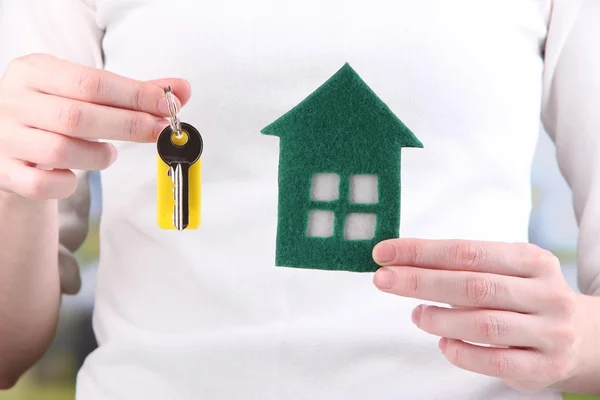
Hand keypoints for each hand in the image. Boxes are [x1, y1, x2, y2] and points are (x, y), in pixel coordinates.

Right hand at [0, 53, 190, 199]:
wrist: (3, 137)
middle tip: (158, 132)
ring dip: (99, 156)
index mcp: (34, 71)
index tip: (168, 106)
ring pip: (61, 151)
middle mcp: (14, 101)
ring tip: (109, 153)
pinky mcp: (3, 172)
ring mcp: (5, 138)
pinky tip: (76, 173)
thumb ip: (132, 92)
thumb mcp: (83, 91)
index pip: (91, 82)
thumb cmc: (53, 111)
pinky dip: (68, 183)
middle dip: (128, 126)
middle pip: (78, 116)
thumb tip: (182, 90)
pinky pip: (43, 185)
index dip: (135, 96)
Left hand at [372, 239, 580, 391]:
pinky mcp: (544, 366)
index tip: (385, 252)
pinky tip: (444, 344)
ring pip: (483, 325)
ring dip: (439, 319)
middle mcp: (544, 294)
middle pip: (472, 285)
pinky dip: (462, 353)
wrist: (581, 336)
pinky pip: (495, 362)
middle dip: (420, 281)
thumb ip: (462, 267)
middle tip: (383, 279)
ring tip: (417, 315)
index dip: (421, 252)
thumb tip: (401, 264)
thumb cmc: (525, 296)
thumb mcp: (505, 270)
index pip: (467, 251)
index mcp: (531, 260)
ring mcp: (548, 332)